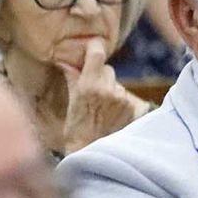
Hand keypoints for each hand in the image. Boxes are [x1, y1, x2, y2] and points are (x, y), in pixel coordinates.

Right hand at [61, 38, 144, 152]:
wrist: (90, 151)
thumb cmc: (76, 128)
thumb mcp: (71, 100)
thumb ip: (72, 77)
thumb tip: (64, 60)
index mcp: (89, 86)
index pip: (97, 53)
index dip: (95, 47)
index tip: (92, 46)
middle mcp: (108, 90)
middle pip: (107, 68)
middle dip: (99, 75)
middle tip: (92, 91)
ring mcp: (122, 99)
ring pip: (116, 83)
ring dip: (110, 89)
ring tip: (101, 108)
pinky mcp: (132, 108)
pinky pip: (125, 96)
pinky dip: (118, 101)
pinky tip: (111, 114)